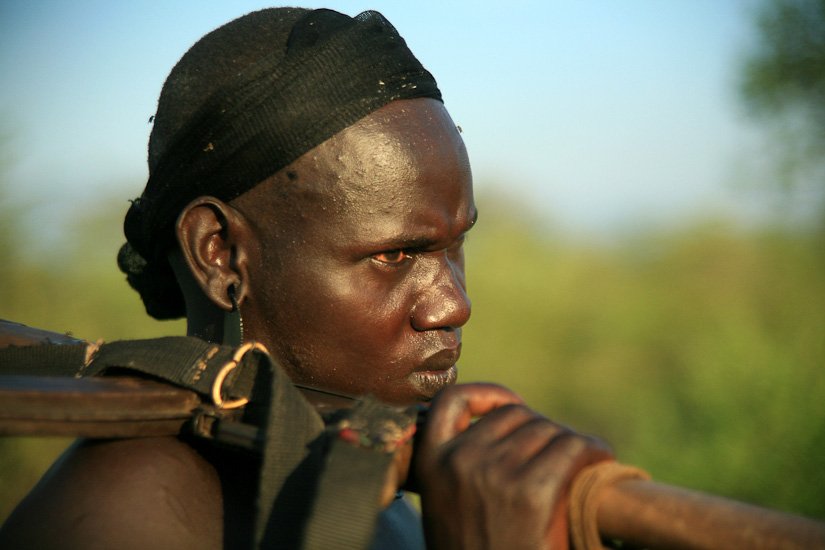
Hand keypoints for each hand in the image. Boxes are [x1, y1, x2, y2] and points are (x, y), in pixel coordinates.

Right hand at [414, 383, 611, 549]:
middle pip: (515, 415)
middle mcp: (460, 461)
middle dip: (540, 430)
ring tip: (581, 464)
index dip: (487, 394)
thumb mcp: (448, 508)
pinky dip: (593, 451)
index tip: (511, 405)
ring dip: (569, 443)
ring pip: (548, 430)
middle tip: (559, 457)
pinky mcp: (534, 493)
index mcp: (432, 464)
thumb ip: (460, 467)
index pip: (452, 400)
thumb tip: (505, 419)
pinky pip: (573, 448)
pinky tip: (600, 463)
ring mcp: (496, 474)